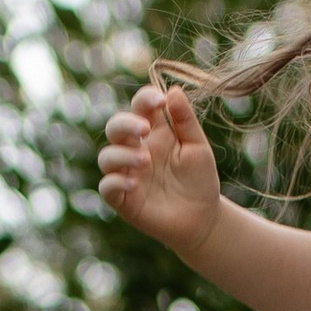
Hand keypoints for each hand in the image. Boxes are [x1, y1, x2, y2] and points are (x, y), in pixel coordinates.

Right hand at [96, 83, 221, 254]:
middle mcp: (136, 149)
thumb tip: (173, 90)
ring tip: (145, 161)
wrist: (203, 219)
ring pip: (106, 157)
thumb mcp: (198, 147)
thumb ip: (185, 120)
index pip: (140, 107)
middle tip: (145, 129)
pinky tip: (134, 183)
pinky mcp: (123, 200)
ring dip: (121, 154)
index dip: (145, 98)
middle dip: (126, 123)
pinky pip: (107, 187)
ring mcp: (127, 174)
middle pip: (115, 127)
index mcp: (154, 133)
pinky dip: (115, 182)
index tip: (160, 101)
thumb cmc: (200, 180)